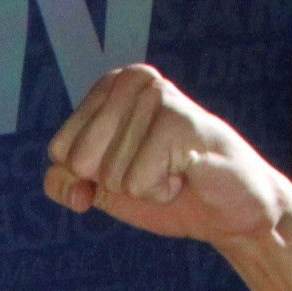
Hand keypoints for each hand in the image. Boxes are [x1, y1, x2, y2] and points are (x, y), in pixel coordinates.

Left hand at [43, 65, 284, 244]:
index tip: (130, 170)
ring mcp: (158, 97)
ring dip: (144, 189)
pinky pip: (137, 183)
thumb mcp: (105, 187)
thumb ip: (66, 181)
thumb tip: (72, 184)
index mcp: (112, 85)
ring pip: (110, 174)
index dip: (90, 179)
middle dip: (115, 183)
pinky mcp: (179, 122)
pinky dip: (161, 194)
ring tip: (176, 171)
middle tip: (157, 171)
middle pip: (79, 161)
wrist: (233, 212)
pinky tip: (187, 175)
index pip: (59, 151)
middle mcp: (133, 79)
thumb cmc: (169, 190)